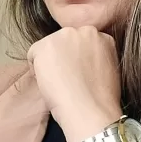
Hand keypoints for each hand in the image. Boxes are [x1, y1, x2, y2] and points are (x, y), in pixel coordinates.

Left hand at [26, 26, 122, 141]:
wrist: (90, 111)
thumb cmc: (100, 99)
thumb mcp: (107, 69)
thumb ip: (95, 57)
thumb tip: (81, 61)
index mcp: (102, 36)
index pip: (81, 42)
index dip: (77, 60)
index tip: (77, 75)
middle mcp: (84, 30)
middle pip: (64, 41)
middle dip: (63, 58)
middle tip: (68, 80)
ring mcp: (65, 36)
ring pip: (49, 48)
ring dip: (50, 63)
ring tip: (60, 84)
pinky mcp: (46, 45)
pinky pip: (33, 55)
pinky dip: (37, 70)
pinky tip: (50, 84)